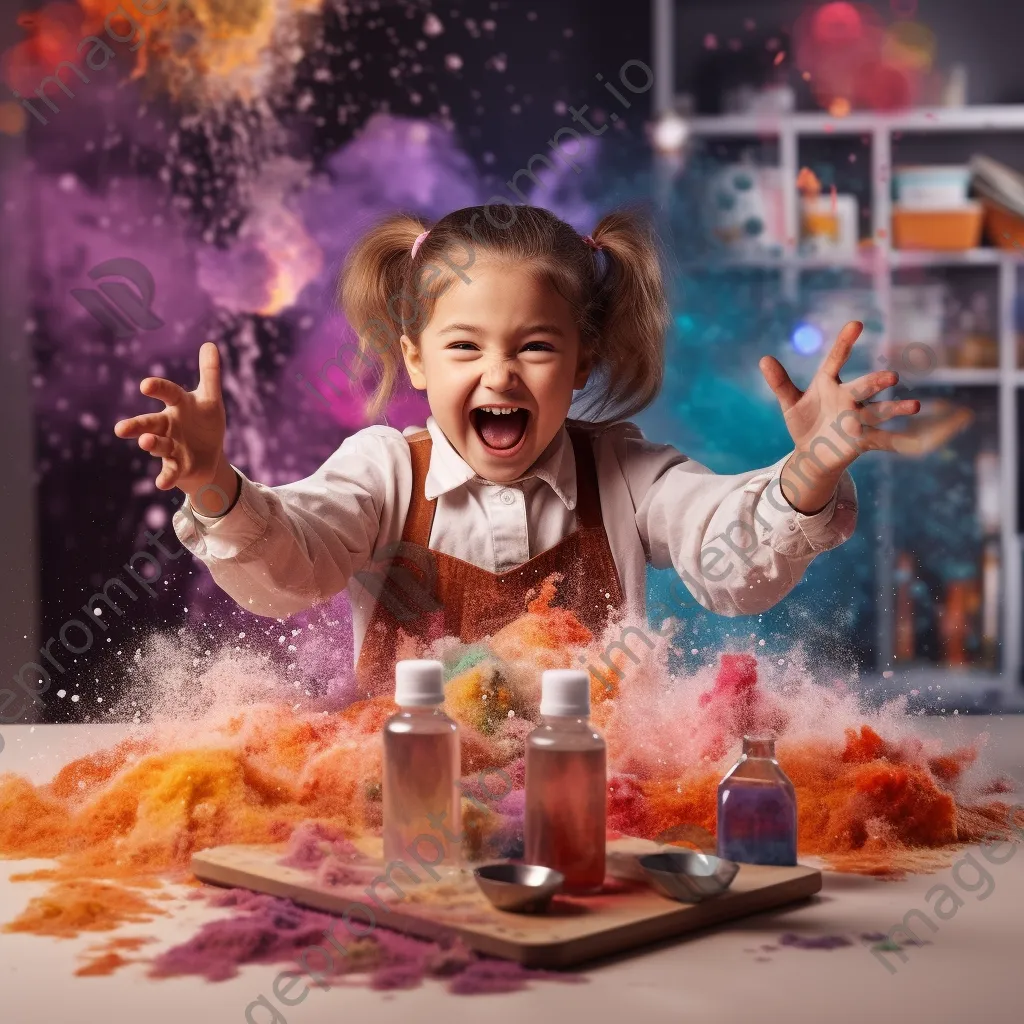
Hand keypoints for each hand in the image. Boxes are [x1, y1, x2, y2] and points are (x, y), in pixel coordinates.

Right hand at [114, 342, 235, 514]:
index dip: (158, 389)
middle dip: (138, 425)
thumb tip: (210, 344)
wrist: (208, 456)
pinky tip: (162, 484)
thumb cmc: (204, 423)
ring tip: (145, 443)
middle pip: (150, 423)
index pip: (168, 393)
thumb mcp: (210, 399)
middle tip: (122, 429)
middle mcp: (169, 426)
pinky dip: (166, 477)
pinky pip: (169, 471)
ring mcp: (171, 447)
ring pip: (158, 445)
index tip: (146, 385)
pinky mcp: (178, 466)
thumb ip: (209, 374)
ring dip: (151, 445)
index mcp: (178, 406)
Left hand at [759, 321, 920, 511]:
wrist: (812, 452)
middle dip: (875, 382)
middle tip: (890, 377)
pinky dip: (896, 442)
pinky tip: (914, 444)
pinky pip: (882, 440)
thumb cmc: (805, 422)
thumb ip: (780, 383)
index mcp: (828, 384)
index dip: (844, 343)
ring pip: (879, 412)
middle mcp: (848, 398)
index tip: (855, 324)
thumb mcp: (790, 403)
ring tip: (915, 406)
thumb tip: (764, 359)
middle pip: (862, 388)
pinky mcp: (863, 440)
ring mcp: (858, 419)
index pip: (835, 360)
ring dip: (895, 409)